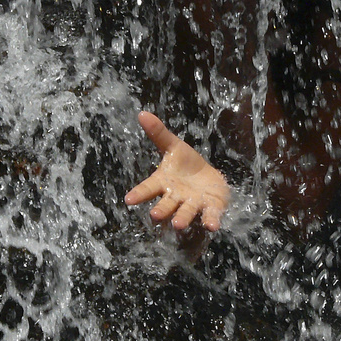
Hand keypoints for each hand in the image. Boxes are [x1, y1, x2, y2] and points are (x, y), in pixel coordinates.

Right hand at [124, 111, 229, 231]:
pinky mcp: (210, 208)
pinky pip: (209, 215)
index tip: (129, 200)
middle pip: (166, 205)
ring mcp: (192, 204)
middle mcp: (175, 197)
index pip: (148, 188)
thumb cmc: (185, 164)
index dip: (139, 194)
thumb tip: (142, 113)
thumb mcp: (174, 146)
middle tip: (156, 215)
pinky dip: (210, 220)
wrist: (208, 179)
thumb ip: (158, 133)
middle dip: (162, 210)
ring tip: (178, 224)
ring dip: (182, 218)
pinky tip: (211, 226)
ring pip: (186, 212)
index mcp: (164, 182)